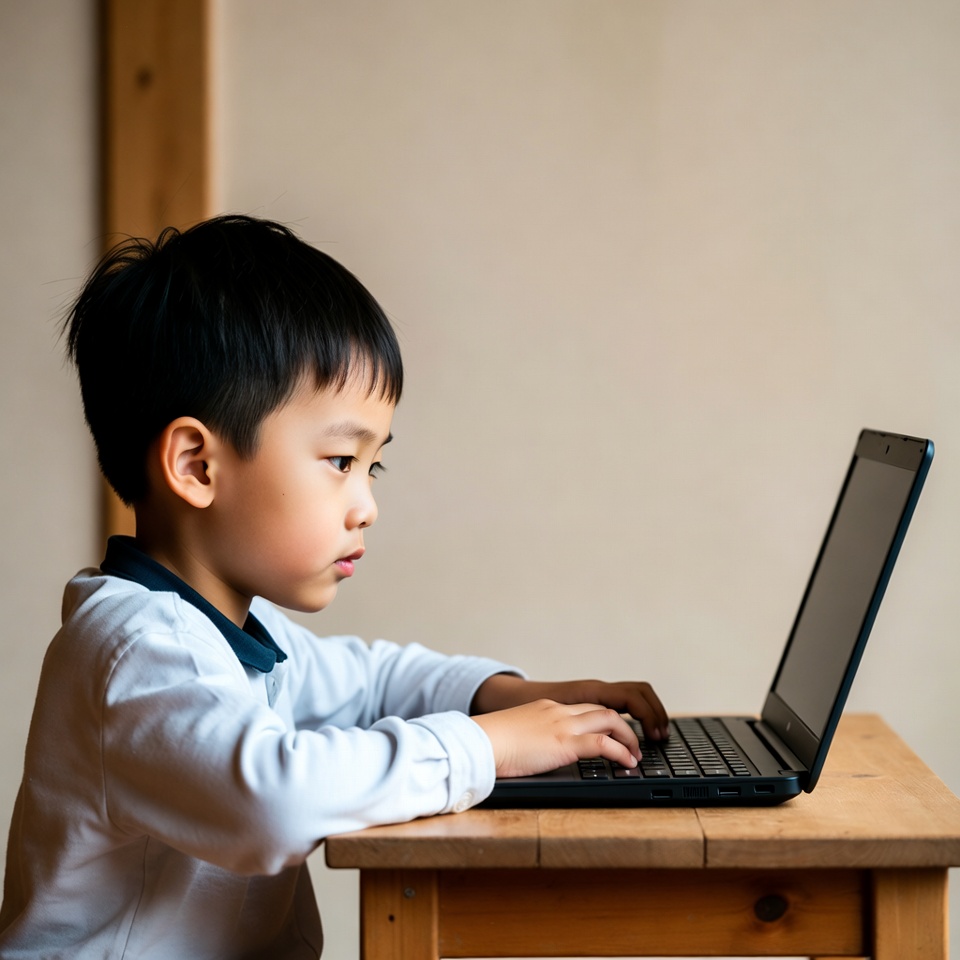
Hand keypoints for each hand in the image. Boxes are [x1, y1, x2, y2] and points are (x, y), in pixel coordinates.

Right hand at [473, 675, 668, 740]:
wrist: (478, 740)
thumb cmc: (488, 743)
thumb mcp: (515, 736)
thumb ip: (530, 739)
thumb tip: (530, 755)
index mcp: (546, 708)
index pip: (583, 708)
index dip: (602, 720)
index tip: (612, 733)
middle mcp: (558, 711)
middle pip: (602, 709)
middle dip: (622, 726)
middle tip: (632, 744)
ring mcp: (563, 725)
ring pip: (609, 720)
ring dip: (627, 737)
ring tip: (635, 756)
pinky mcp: (564, 742)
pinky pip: (603, 743)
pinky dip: (620, 752)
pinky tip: (626, 763)